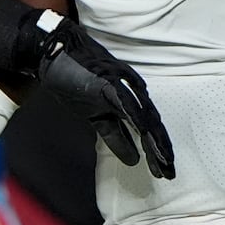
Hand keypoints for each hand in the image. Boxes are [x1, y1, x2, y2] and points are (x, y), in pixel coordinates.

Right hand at [24, 11, 174, 178]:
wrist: (55, 52)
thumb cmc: (74, 80)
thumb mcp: (96, 115)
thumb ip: (115, 135)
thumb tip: (132, 159)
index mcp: (129, 100)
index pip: (148, 127)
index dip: (157, 149)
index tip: (164, 170)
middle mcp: (131, 92)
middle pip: (151, 125)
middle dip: (160, 150)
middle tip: (169, 173)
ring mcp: (121, 86)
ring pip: (143, 118)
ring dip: (153, 141)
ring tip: (162, 162)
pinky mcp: (108, 83)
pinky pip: (126, 105)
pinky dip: (136, 122)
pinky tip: (144, 138)